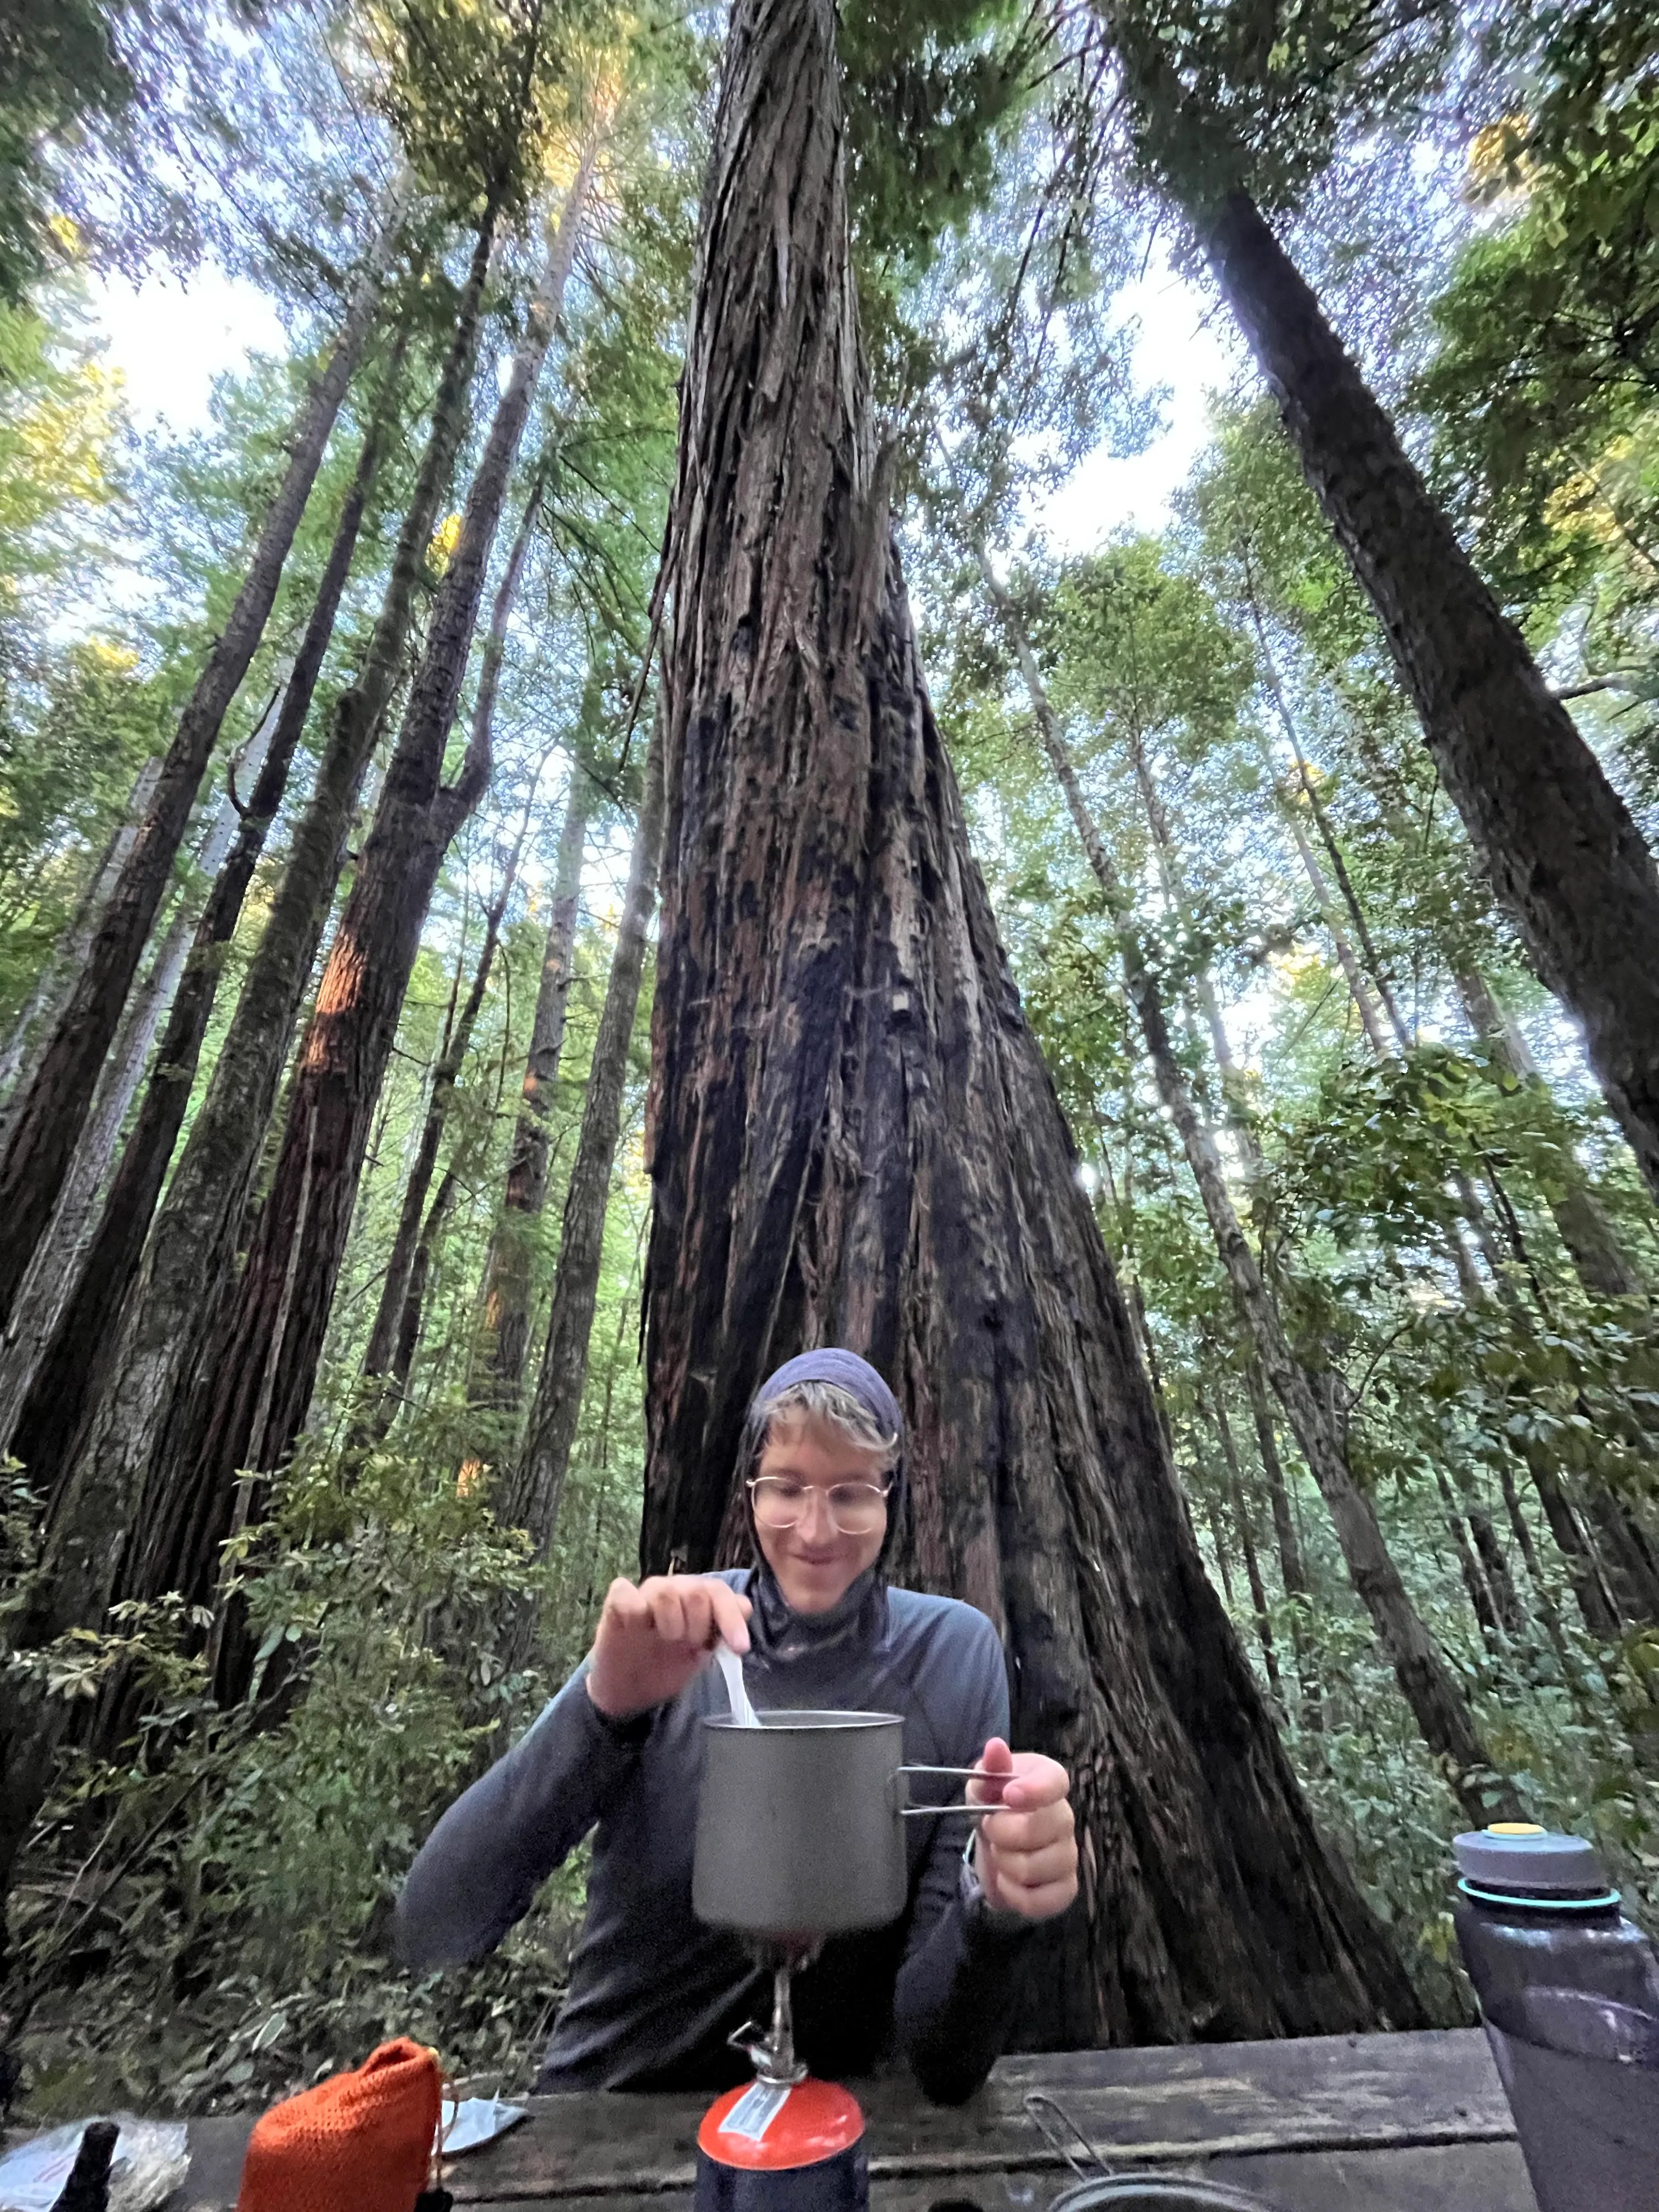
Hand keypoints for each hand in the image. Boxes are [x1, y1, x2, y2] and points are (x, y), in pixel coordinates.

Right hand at [586, 1575, 752, 1719]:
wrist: (628, 1690)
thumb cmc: (666, 1666)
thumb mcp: (700, 1654)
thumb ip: (722, 1631)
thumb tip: (746, 1607)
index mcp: (696, 1599)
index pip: (719, 1592)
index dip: (731, 1618)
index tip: (739, 1648)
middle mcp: (672, 1590)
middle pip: (697, 1591)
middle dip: (700, 1626)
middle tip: (690, 1646)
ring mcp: (644, 1594)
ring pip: (665, 1593)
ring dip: (671, 1624)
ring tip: (665, 1640)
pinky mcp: (616, 1601)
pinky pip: (624, 1592)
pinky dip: (633, 1611)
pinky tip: (636, 1628)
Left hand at [969, 1737, 1077, 1919]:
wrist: (996, 1847)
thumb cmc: (992, 1805)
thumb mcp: (982, 1785)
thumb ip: (989, 1768)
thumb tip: (995, 1747)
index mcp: (1049, 1783)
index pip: (1057, 1782)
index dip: (1035, 1790)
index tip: (1009, 1795)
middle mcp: (1065, 1817)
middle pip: (1042, 1828)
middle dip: (1004, 1832)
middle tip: (990, 1829)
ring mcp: (1068, 1855)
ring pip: (1038, 1867)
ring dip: (1006, 1864)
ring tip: (999, 1855)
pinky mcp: (1065, 1889)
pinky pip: (1043, 1900)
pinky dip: (1016, 1895)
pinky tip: (1007, 1882)